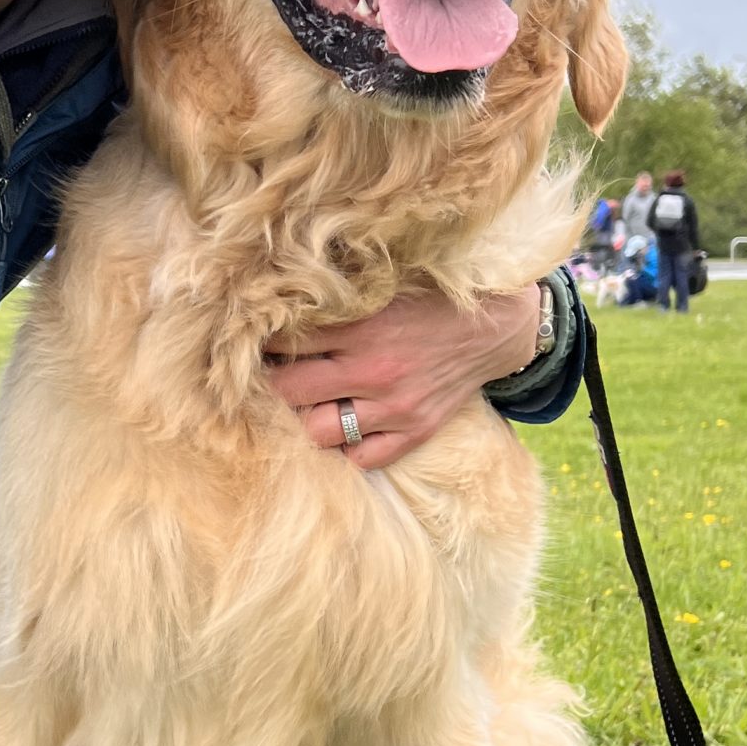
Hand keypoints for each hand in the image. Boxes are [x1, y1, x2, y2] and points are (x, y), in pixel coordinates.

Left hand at [266, 284, 540, 471]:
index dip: (263, 341)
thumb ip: (338, 300)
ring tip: (297, 406)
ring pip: (319, 432)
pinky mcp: (414, 432)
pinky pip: (362, 458)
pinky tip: (337, 430)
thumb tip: (282, 300)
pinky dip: (343, 448)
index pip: (287, 342)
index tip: (252, 341)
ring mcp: (394, 408)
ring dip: (301, 420)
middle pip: (291, 392)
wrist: (494, 327)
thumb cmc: (432, 299)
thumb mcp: (384, 287)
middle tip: (261, 378)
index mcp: (362, 328)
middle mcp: (374, 372)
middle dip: (270, 384)